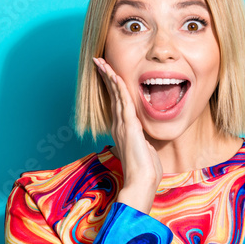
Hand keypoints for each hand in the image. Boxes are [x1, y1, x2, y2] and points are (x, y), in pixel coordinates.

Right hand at [93, 57, 161, 212]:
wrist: (142, 182)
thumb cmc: (145, 171)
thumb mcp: (145, 152)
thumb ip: (142, 143)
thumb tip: (144, 142)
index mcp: (123, 130)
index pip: (116, 103)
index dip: (112, 88)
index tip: (107, 74)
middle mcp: (119, 125)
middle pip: (112, 95)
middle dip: (106, 77)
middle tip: (98, 61)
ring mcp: (123, 125)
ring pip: (115, 95)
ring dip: (109, 77)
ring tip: (101, 62)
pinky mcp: (129, 126)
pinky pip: (123, 101)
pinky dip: (119, 87)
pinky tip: (115, 75)